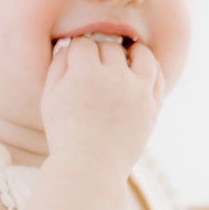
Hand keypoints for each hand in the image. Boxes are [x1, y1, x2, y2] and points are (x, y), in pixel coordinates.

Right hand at [40, 34, 162, 169]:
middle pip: (110, 48)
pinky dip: (151, 68)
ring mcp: (137, 91)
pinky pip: (158, 76)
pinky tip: (142, 69)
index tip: (76, 58)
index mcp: (85, 73)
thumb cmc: (65, 132)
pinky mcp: (152, 105)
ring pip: (142, 54)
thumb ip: (58, 66)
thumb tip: (69, 46)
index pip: (83, 44)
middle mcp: (115, 77)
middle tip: (95, 63)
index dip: (77, 49)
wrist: (91, 165)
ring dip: (133, 51)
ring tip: (128, 53)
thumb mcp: (50, 98)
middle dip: (100, 52)